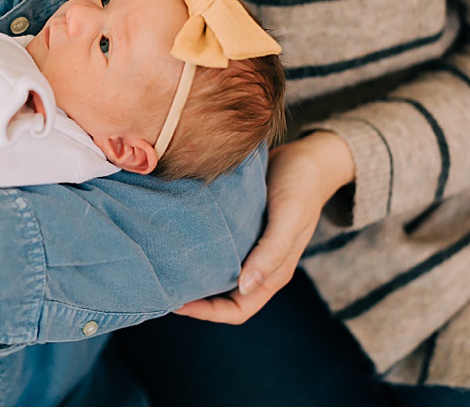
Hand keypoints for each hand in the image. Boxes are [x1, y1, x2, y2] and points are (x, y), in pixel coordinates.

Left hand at [175, 131, 353, 323]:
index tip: (178, 303)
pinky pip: (216, 248)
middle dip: (195, 299)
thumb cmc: (300, 186)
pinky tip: (177, 240)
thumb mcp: (289, 217)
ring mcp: (248, 248)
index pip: (238, 309)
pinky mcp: (239, 228)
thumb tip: (245, 286)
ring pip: (217, 274)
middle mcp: (258, 265)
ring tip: (164, 266)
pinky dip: (198, 250)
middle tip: (162, 285)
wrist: (307, 156)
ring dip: (194, 276)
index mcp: (273, 273)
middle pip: (222, 297)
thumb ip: (271, 252)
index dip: (209, 313)